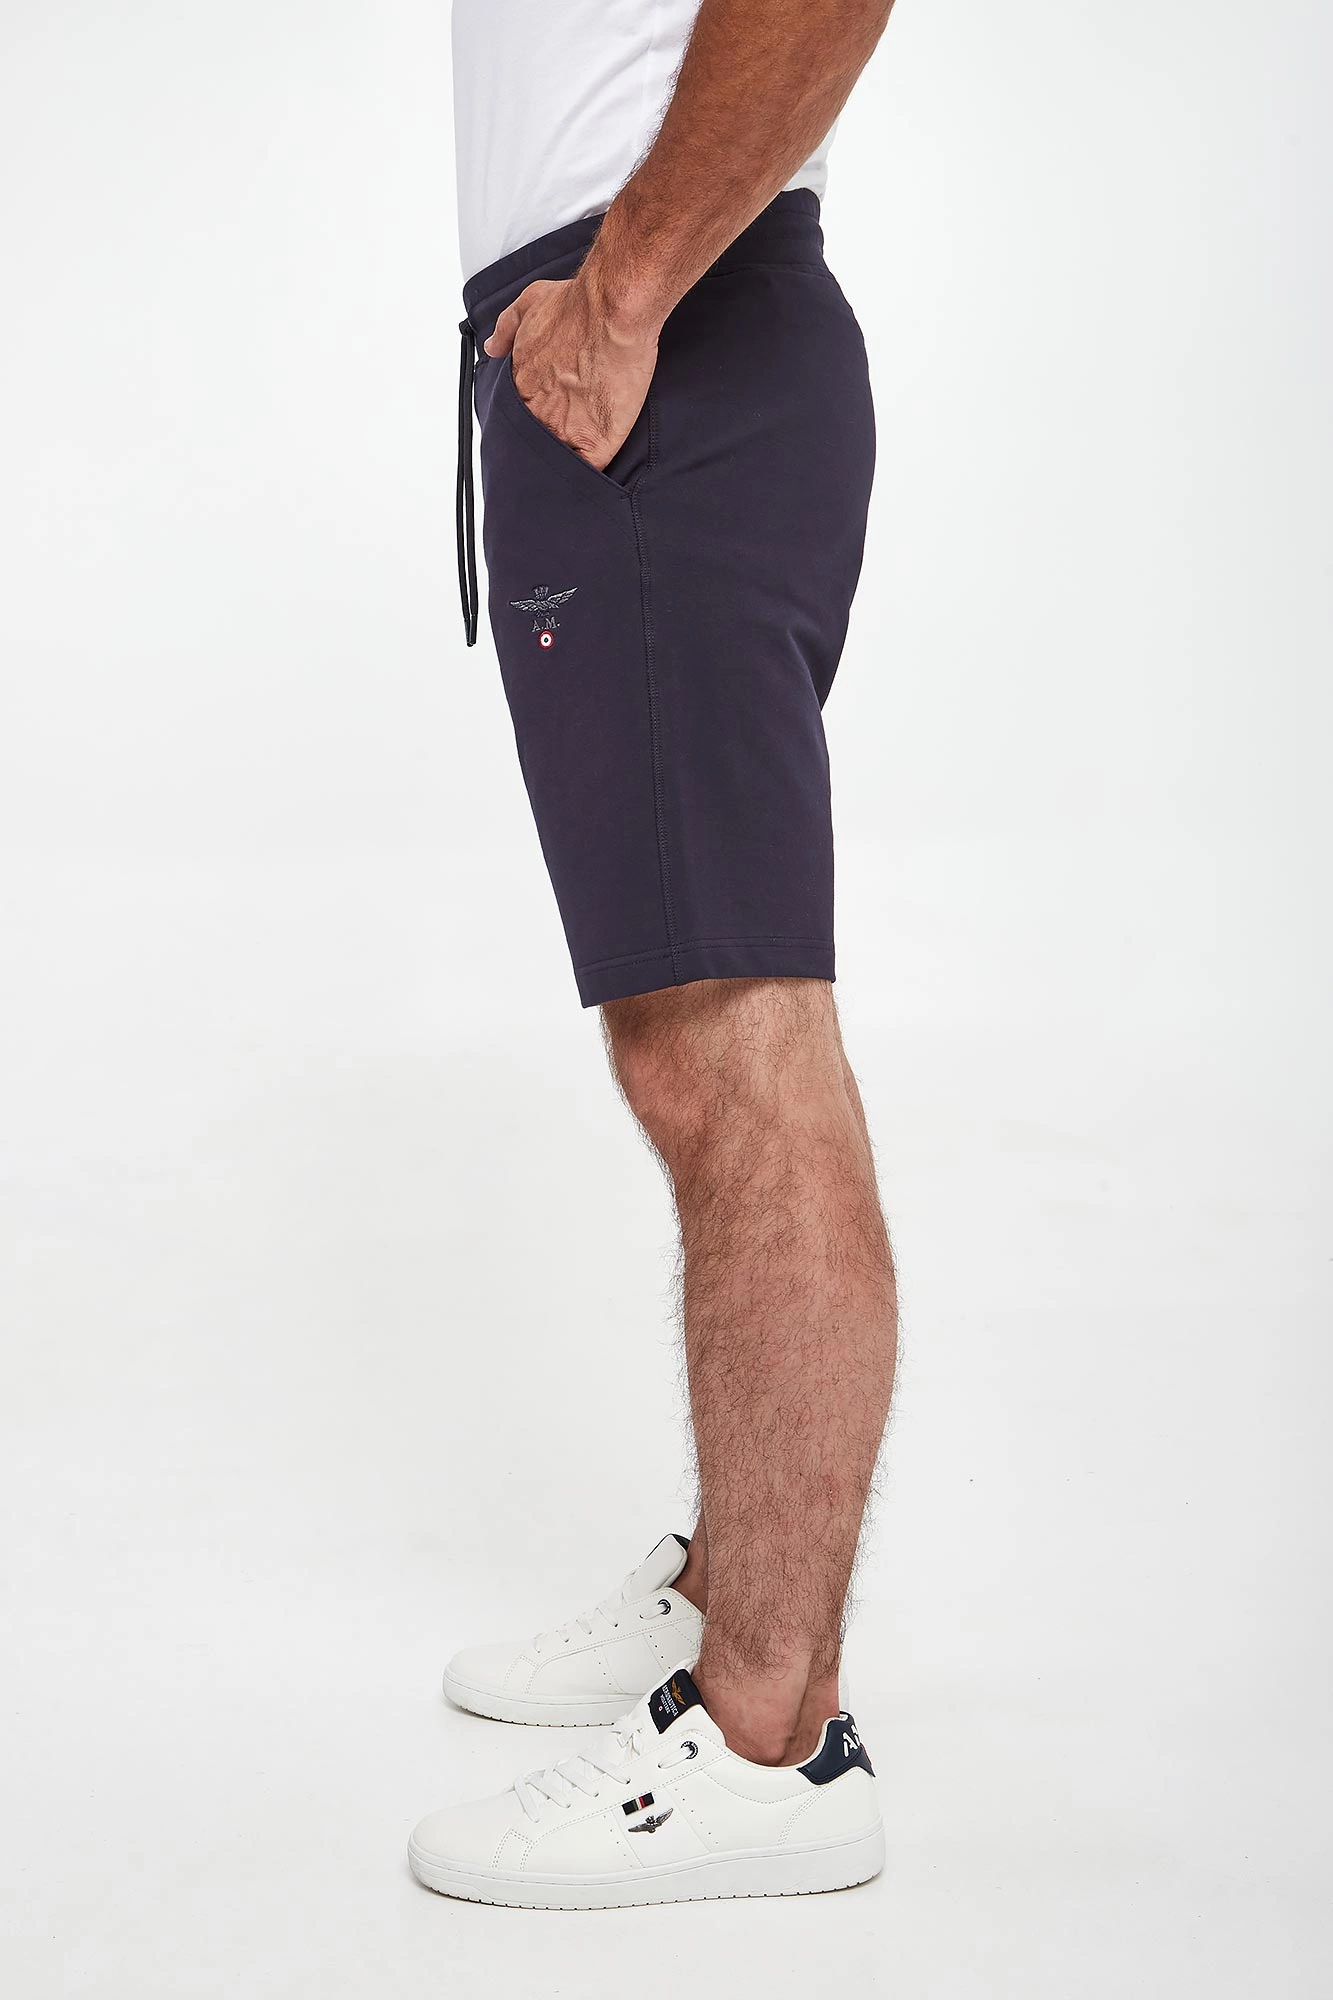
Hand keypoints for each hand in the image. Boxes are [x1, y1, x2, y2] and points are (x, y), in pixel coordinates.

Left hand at [484, 272, 659, 471]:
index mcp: (521, 385)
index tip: (547, 418)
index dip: (535, 419)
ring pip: (559, 459)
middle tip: (562, 444)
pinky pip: (588, 469)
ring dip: (566, 462)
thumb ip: (507, 326)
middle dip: (546, 444)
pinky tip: (595, 471)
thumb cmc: (576, 305)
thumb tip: (493, 347)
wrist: (611, 311)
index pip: (521, 416)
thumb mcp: (530, 303)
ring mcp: (565, 429)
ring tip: (576, 464)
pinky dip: (590, 473)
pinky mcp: (595, 441)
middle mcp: (538, 411)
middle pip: (537, 441)